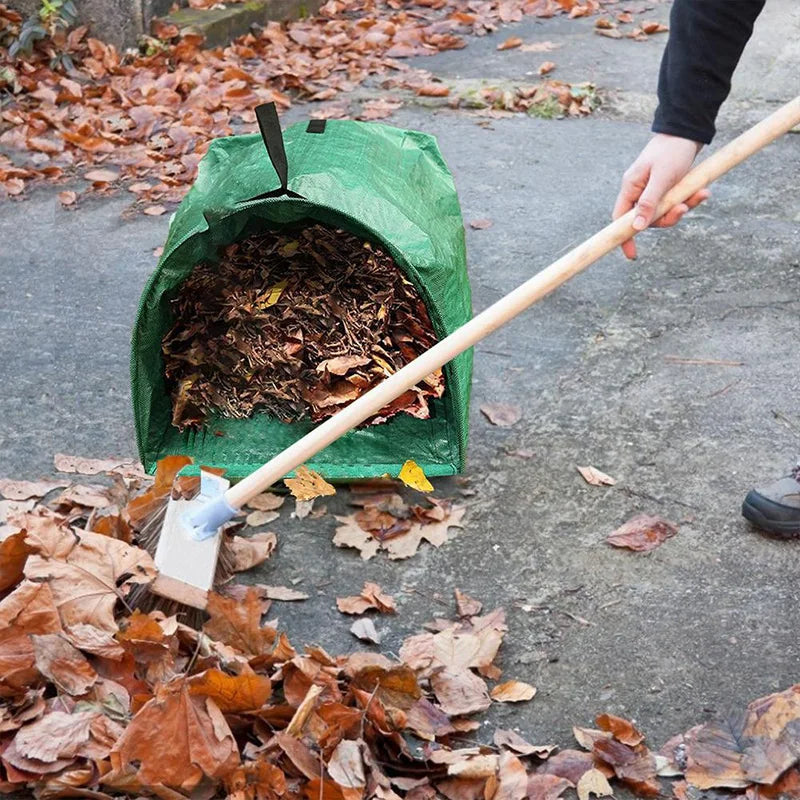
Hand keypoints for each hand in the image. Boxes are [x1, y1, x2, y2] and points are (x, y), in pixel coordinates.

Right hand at [613, 133, 709, 259]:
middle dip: (668, 217)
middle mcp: (639, 192)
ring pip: (665, 212)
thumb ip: (649, 203)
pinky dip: (690, 199)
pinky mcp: (668, 188)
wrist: (687, 131)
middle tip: (684, 209)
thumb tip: (637, 228)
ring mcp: (654, 191)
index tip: (632, 254)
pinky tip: (702, 191)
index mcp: (631, 188)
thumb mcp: (662, 178)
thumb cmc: (671, 151)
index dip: (625, 237)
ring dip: (684, 207)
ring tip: (701, 194)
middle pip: (648, 219)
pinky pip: (676, 203)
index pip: (621, 219)